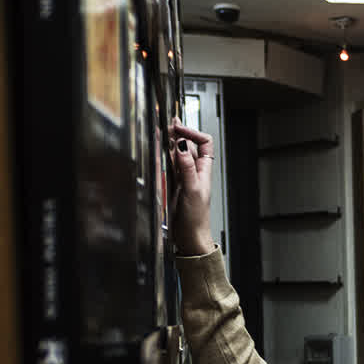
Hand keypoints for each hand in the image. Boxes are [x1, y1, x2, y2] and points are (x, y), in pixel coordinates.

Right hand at [169, 119, 215, 254]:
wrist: (189, 237)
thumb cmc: (196, 218)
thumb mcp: (192, 189)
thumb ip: (187, 167)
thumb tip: (182, 145)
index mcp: (204, 169)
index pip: (204, 142)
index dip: (192, 132)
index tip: (177, 129)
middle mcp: (194, 170)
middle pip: (188, 145)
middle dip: (178, 133)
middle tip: (166, 127)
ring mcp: (183, 176)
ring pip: (176, 153)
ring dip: (170, 143)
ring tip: (161, 135)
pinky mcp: (172, 184)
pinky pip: (168, 165)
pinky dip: (163, 156)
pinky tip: (158, 152)